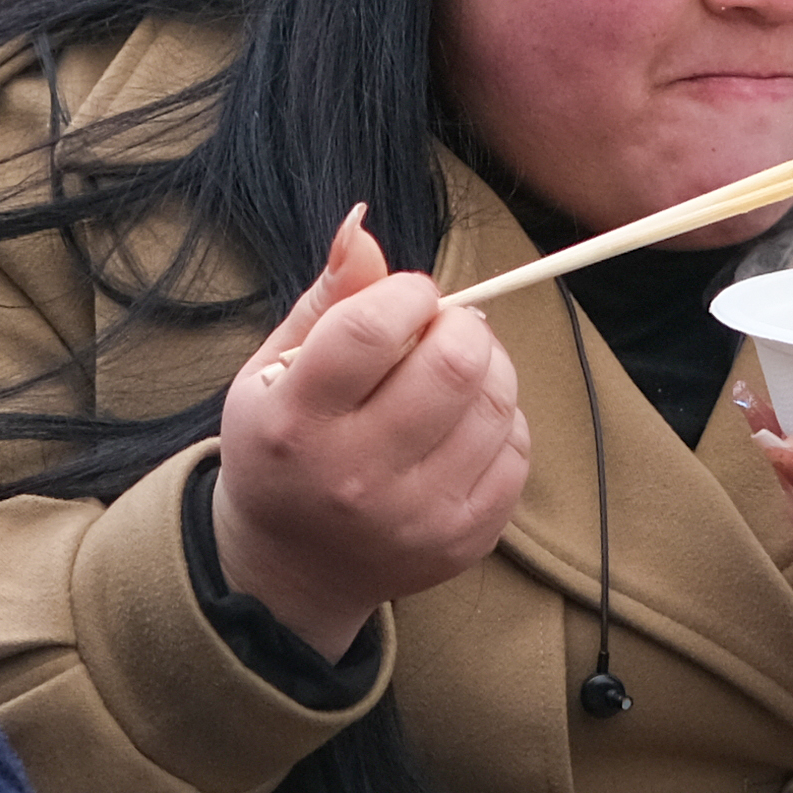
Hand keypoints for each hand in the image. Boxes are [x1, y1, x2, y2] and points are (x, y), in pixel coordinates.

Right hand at [210, 205, 527, 658]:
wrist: (291, 568)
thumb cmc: (281, 447)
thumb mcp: (274, 369)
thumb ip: (327, 297)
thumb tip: (364, 224)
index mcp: (295, 422)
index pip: (374, 328)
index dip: (408, 293)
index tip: (405, 299)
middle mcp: (354, 476)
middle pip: (453, 364)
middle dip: (460, 325)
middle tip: (439, 332)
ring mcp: (415, 516)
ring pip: (497, 404)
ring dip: (487, 369)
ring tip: (452, 374)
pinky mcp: (462, 541)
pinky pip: (518, 451)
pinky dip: (501, 421)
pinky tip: (463, 424)